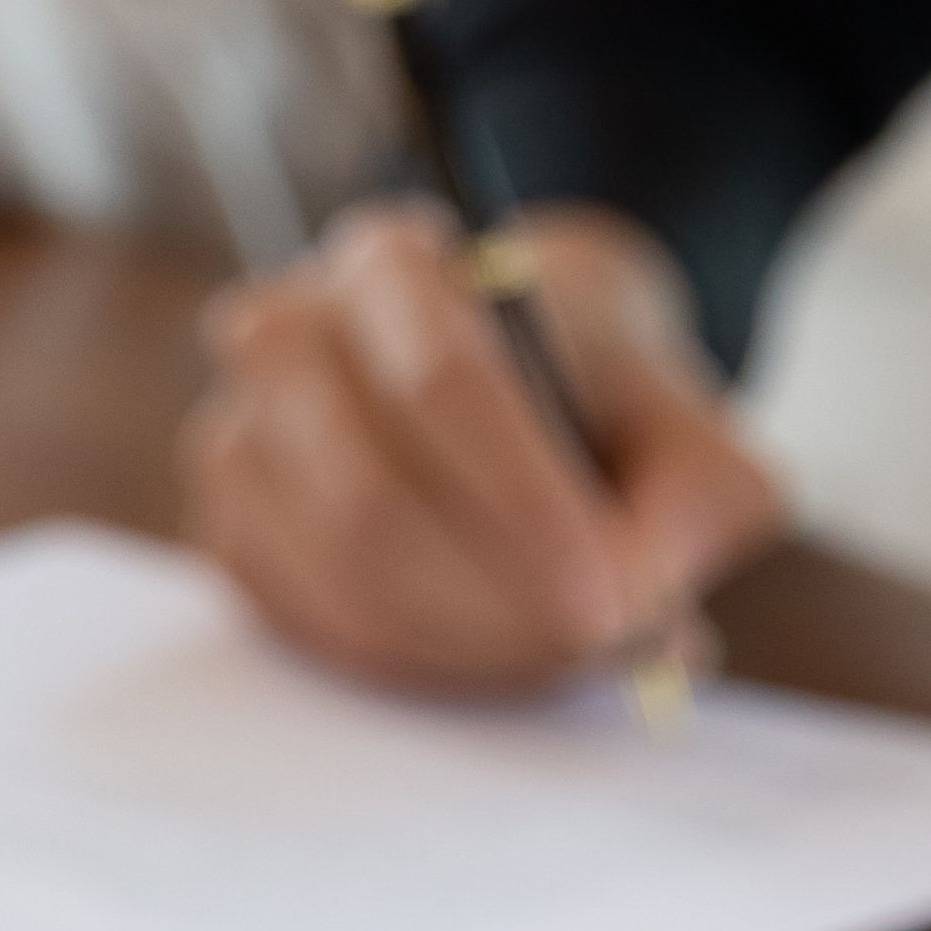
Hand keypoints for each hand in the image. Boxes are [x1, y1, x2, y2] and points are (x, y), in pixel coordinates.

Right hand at [186, 202, 788, 690]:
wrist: (517, 374)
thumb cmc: (591, 385)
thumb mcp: (682, 408)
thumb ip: (699, 493)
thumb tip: (647, 611)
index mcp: (388, 264)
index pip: (442, 383)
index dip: (529, 504)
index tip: (617, 596)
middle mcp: (282, 337)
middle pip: (370, 499)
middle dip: (498, 603)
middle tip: (601, 650)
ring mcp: (237, 437)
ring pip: (340, 576)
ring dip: (471, 645)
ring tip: (574, 656)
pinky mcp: (231, 532)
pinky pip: (318, 628)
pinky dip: (423, 666)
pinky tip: (504, 655)